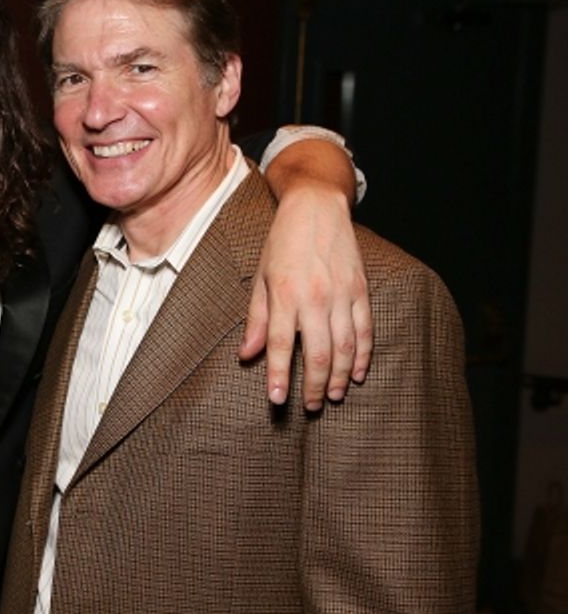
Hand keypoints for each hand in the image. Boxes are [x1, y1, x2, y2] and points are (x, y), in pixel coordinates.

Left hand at [239, 185, 372, 408]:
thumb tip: (246, 354)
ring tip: (331, 397)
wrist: (316, 207)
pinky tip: (356, 374)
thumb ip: (257, 318)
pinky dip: (363, 355)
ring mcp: (341, 294)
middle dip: (312, 385)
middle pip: (316, 353)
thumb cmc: (283, 242)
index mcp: (284, 294)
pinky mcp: (361, 290)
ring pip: (345, 347)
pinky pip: (366, 330)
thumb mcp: (261, 277)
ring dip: (338, 376)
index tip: (277, 399)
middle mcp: (314, 297)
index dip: (278, 375)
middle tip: (308, 406)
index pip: (279, 345)